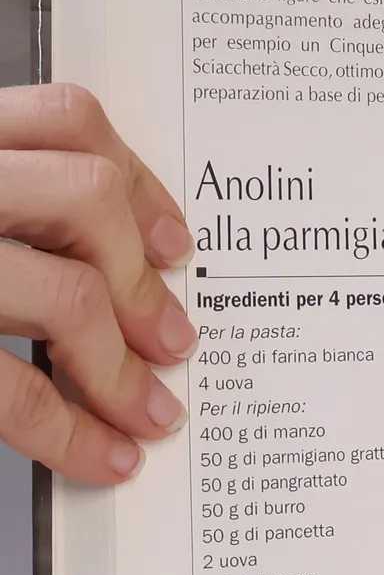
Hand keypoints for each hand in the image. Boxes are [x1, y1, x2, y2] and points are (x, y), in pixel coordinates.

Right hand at [0, 85, 195, 481]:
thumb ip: (15, 209)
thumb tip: (130, 261)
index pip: (64, 121)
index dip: (137, 182)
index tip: (175, 245)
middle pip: (82, 197)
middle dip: (143, 279)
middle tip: (175, 341)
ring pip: (64, 292)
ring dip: (122, 367)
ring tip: (149, 410)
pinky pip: (8, 389)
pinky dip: (70, 433)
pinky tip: (101, 453)